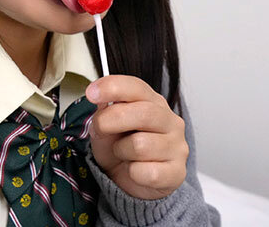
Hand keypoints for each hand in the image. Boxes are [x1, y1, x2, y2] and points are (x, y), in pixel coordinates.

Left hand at [85, 75, 187, 199]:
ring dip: (122, 151)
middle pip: (143, 113)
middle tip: (100, 130)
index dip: (112, 87)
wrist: (133, 181)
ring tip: (124, 153)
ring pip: (140, 145)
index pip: (137, 87)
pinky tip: (135, 170)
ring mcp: (177, 147)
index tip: (91, 94)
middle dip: (111, 121)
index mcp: (153, 102)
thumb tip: (102, 102)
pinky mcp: (177, 172)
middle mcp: (170, 121)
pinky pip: (147, 172)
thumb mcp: (107, 127)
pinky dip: (133, 173)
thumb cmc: (122, 148)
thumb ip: (105, 112)